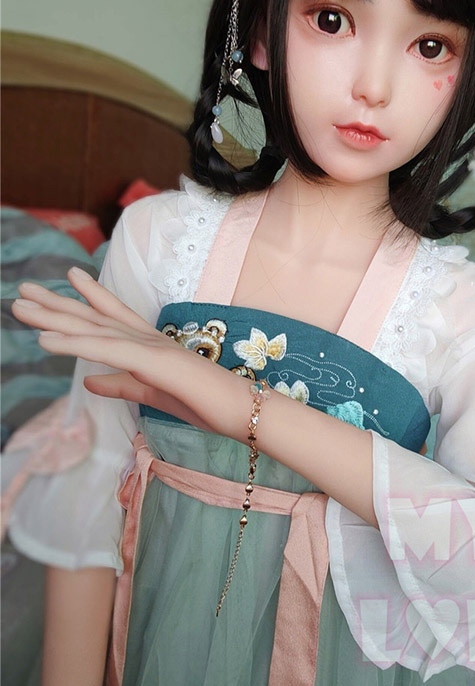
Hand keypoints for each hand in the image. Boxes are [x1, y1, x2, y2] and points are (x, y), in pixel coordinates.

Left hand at [11, 270, 215, 431]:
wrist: (241, 409)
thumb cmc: (206, 403)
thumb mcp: (152, 394)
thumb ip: (120, 384)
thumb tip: (88, 382)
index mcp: (151, 346)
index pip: (114, 315)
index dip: (90, 295)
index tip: (68, 276)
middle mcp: (147, 338)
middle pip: (94, 317)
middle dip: (57, 303)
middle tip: (22, 290)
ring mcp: (149, 347)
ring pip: (92, 329)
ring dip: (53, 317)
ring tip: (20, 306)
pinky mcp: (150, 362)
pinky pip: (103, 351)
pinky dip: (72, 344)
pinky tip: (44, 340)